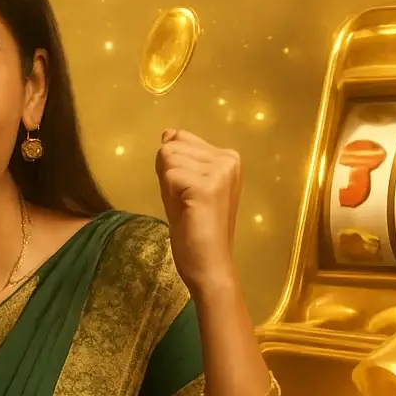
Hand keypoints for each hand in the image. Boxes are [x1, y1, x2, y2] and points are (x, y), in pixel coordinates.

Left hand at [156, 128, 241, 294]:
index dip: (173, 167)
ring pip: (167, 157)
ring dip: (169, 186)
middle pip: (171, 146)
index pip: (180, 139)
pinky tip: (187, 210)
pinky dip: (169, 194)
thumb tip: (168, 132)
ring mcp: (220, 171)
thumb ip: (177, 159)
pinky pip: (168, 175)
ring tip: (187, 206)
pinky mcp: (207, 186)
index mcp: (227, 157)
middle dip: (169, 175)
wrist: (209, 264)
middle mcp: (228, 159)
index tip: (188, 192)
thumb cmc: (195, 229)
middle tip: (186, 202)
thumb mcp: (182, 185)